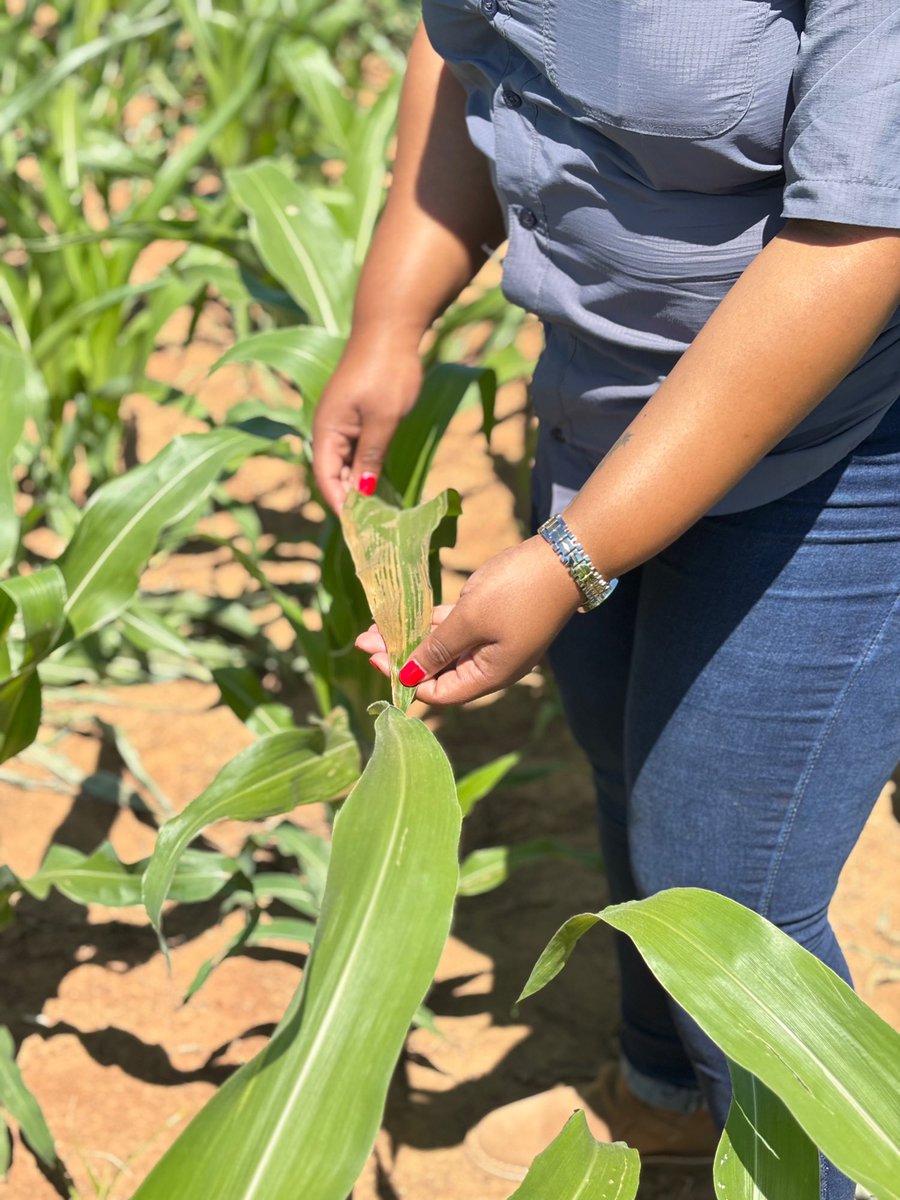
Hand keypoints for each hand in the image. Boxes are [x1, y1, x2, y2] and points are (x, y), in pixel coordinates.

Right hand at [311, 333, 422, 512]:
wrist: (390, 327)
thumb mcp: (384, 419)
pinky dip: (367, 469)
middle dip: (351, 502)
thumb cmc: (387, 370)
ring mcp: (342, 422)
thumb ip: (371, 456)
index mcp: (327, 430)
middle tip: (374, 530)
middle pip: (334, 475)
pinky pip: (357, 451)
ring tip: (378, 516)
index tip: (357, 531)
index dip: (341, 506)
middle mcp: (328, 429)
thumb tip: (361, 492)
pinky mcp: (356, 416)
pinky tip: (381, 487)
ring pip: (347, 464)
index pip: (327, 479)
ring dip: (359, 488)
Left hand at [355, 536, 583, 704]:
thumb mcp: (469, 620)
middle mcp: (491, 666)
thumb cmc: (516, 591)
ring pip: (444, 648)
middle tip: (364, 641)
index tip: (374, 658)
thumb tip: (408, 677)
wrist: (563, 557)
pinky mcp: (494, 620)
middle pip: (438, 672)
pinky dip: (432, 624)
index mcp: (490, 676)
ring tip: (375, 628)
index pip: (439, 694)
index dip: (404, 680)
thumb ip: (436, 649)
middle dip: (400, 657)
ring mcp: (494, 642)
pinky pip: (456, 629)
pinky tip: (407, 615)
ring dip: (412, 638)